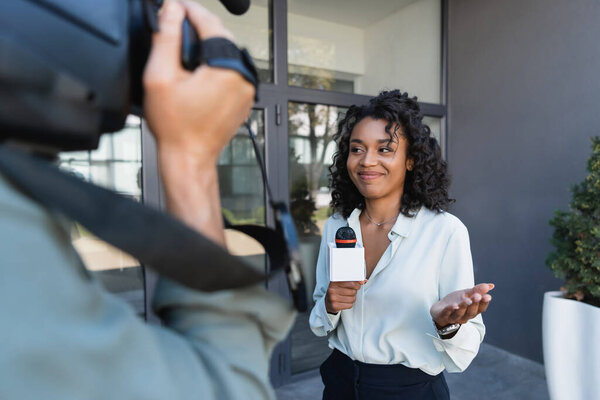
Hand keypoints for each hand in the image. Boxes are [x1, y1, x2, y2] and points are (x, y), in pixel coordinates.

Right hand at [142, 0, 254, 243]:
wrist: (188, 158)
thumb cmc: (176, 127)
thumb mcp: (160, 77)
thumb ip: (166, 38)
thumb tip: (172, 10)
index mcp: (228, 69)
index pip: (210, 23)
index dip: (189, 10)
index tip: (174, 5)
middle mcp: (244, 77)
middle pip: (222, 36)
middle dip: (198, 26)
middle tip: (175, 22)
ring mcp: (247, 89)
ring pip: (227, 52)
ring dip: (207, 44)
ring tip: (182, 44)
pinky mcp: (244, 98)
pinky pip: (232, 69)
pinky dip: (215, 62)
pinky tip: (196, 67)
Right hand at [325, 280, 366, 313]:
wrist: (327, 303)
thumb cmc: (336, 292)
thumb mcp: (340, 284)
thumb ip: (352, 281)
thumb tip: (363, 280)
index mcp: (333, 282)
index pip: (350, 282)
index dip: (356, 284)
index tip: (359, 285)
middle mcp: (332, 290)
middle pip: (352, 291)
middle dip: (354, 292)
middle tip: (351, 292)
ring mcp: (332, 298)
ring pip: (352, 298)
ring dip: (352, 298)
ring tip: (348, 297)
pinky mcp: (334, 306)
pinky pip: (349, 305)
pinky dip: (349, 304)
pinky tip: (345, 302)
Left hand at [430, 283, 493, 327]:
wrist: (439, 309)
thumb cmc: (456, 302)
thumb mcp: (467, 294)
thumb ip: (477, 290)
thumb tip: (491, 285)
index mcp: (472, 311)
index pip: (481, 309)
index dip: (484, 303)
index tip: (487, 296)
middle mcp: (464, 316)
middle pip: (471, 312)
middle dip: (474, 304)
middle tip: (477, 296)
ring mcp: (453, 317)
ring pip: (459, 314)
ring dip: (464, 307)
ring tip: (467, 300)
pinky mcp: (443, 316)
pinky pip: (447, 313)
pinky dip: (450, 309)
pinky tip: (454, 305)